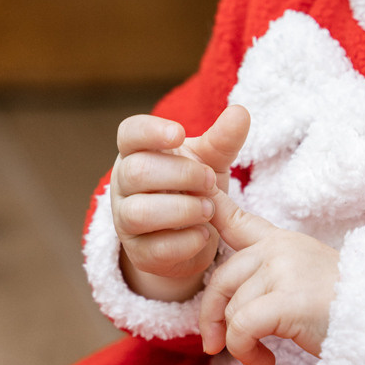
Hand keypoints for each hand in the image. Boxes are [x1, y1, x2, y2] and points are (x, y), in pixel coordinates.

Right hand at [111, 104, 250, 301]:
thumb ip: (223, 139)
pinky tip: (204, 234)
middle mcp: (124, 184)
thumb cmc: (194, 185)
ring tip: (209, 208)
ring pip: (139, 212)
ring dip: (182, 209)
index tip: (179, 133)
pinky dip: (185, 241)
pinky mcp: (138, 253)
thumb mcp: (210, 160)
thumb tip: (241, 111)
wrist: (192, 234)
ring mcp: (126, 220)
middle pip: (136, 171)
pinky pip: (154, 248)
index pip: (129, 133)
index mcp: (138, 151)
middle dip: (180, 175)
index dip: (151, 131)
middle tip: (209, 180)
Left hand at [199, 188, 340, 364]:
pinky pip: (242, 327)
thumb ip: (268, 278)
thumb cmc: (346, 310)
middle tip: (217, 346)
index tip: (196, 196)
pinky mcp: (288, 299)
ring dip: (239, 345)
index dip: (211, 206)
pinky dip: (246, 352)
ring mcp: (284, 270)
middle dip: (212, 318)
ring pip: (232, 310)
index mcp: (282, 242)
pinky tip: (266, 364)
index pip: (237, 219)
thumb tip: (224, 307)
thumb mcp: (305, 279)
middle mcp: (280, 249)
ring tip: (262, 359)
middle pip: (221, 279)